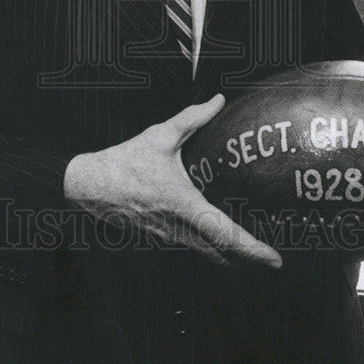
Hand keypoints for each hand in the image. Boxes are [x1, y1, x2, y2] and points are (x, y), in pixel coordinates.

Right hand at [63, 93, 282, 268]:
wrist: (89, 186)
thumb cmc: (125, 161)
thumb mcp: (160, 136)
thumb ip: (192, 119)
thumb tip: (219, 101)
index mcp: (183, 205)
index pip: (225, 234)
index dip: (252, 249)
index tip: (275, 259)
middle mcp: (178, 229)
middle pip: (221, 256)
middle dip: (249, 261)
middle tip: (272, 261)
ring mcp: (167, 239)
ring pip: (206, 256)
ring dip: (230, 259)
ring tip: (252, 254)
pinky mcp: (158, 239)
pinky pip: (190, 250)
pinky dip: (210, 251)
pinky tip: (218, 242)